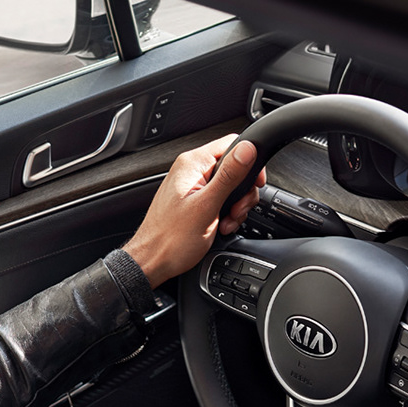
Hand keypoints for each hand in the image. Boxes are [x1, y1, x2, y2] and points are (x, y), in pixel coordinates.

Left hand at [122, 135, 265, 285]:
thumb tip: (248, 148)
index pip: (232, 144)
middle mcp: (192, 170)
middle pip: (235, 168)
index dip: (249, 162)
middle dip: (242, 192)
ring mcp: (193, 186)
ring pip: (230, 187)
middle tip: (235, 211)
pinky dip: (226, 213)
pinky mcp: (196, 201)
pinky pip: (220, 200)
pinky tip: (220, 226)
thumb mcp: (206, 206)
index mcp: (192, 164)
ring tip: (225, 222)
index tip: (254, 183)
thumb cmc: (171, 239)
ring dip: (235, 207)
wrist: (153, 262)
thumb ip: (229, 176)